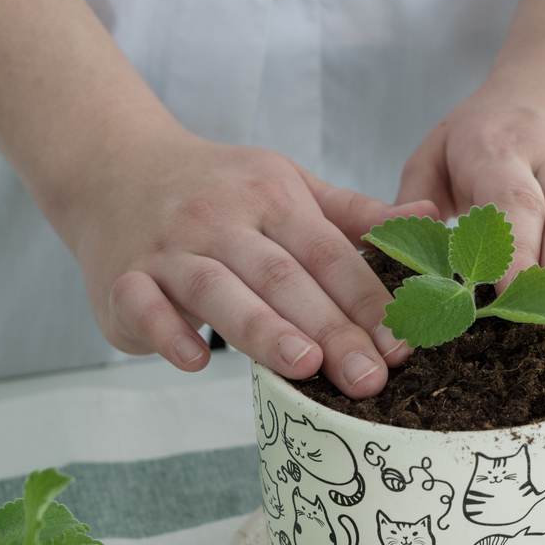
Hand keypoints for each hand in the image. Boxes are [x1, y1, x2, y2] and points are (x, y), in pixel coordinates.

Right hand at [66, 126, 436, 396]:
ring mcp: (169, 248)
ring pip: (219, 289)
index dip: (367, 299)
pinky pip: (143, 303)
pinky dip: (166, 332)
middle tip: (370, 378)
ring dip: (263, 329)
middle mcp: (222, 218)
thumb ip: (354, 214)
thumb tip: (429, 219)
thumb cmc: (219, 188)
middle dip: (331, 329)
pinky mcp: (122, 277)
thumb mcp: (288, 186)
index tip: (403, 345)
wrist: (114, 166)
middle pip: (283, 277)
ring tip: (307, 367)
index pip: (329, 253)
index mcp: (272, 196)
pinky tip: (196, 361)